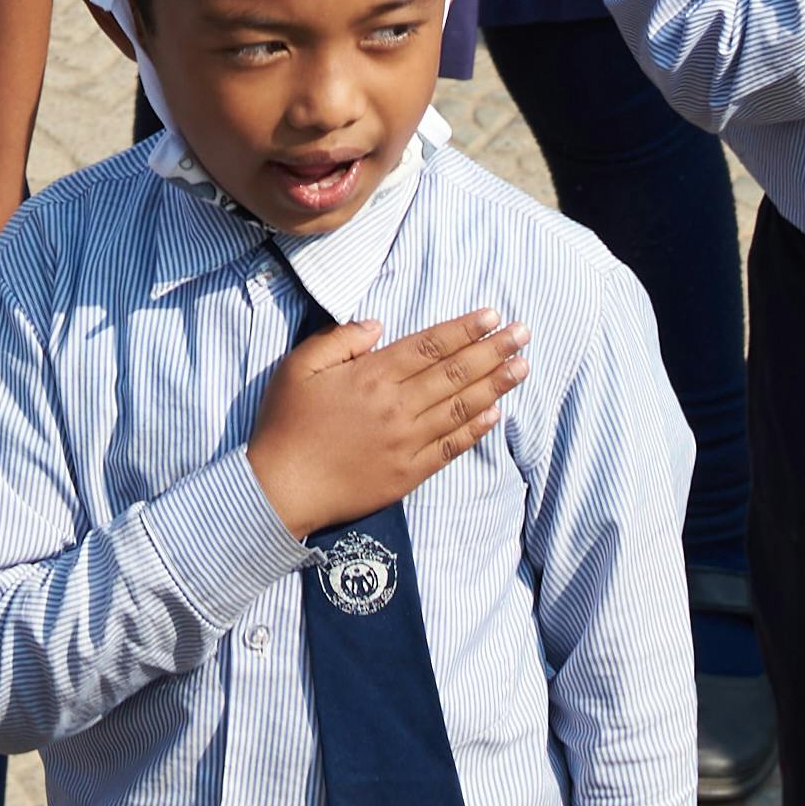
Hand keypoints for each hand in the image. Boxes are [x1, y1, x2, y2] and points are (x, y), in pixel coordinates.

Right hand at [244, 308, 530, 538]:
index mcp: (371, 377)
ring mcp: (406, 443)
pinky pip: (450, 448)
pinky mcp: (408, 474)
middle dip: (493, 350)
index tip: (492, 316)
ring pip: (460, 408)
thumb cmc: (286, 425)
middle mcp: (396, 407)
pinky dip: (475, 431)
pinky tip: (495, 415)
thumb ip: (339, 341)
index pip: (429, 346)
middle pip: (455, 373)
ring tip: (521, 368)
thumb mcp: (297, 368)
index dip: (463, 329)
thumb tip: (378, 326)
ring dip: (494, 386)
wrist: (281, 489)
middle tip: (523, 334)